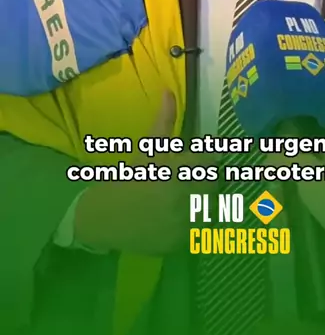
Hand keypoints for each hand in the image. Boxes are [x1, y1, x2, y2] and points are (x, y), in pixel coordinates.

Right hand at [74, 92, 216, 255]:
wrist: (102, 217)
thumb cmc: (127, 178)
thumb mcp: (148, 149)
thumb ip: (164, 121)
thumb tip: (169, 91)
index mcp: (176, 171)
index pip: (210, 161)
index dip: (207, 159)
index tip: (201, 159)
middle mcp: (183, 198)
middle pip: (212, 184)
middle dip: (206, 179)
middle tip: (192, 178)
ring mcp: (182, 224)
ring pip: (208, 207)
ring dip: (202, 200)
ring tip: (186, 196)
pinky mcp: (180, 243)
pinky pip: (198, 230)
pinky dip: (193, 222)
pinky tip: (178, 216)